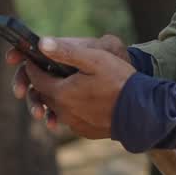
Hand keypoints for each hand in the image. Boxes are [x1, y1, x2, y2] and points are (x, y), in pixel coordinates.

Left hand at [6, 36, 135, 137]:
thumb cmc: (119, 81)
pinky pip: (71, 118)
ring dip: (58, 95)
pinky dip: (72, 108)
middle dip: (44, 81)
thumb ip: (67, 51)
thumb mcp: (94, 59)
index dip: (33, 66)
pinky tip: (83, 99)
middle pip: (45, 94)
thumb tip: (42, 43)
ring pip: (58, 107)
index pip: (36, 78)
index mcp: (62, 93)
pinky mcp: (85, 131)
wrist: (142, 111)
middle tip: (49, 68)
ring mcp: (74, 124)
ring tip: (67, 83)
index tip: (33, 57)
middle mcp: (64, 112)